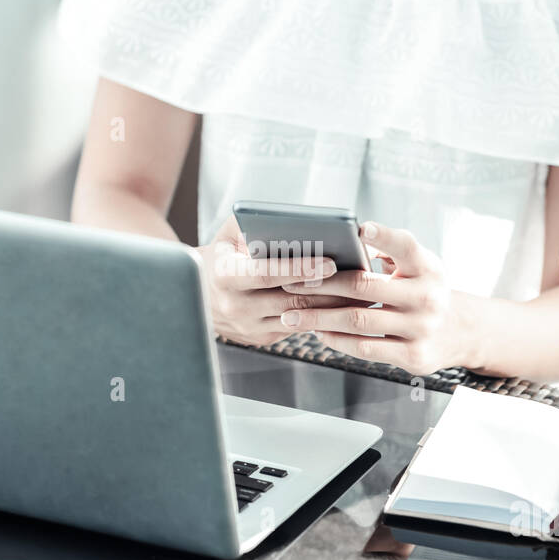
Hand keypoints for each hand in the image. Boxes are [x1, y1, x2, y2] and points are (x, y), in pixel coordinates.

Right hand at [196, 215, 362, 347]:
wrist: (199, 292)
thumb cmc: (223, 254)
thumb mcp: (229, 233)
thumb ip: (254, 222)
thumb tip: (293, 220)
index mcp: (224, 276)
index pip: (267, 274)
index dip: (300, 268)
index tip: (331, 262)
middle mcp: (234, 306)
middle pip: (290, 299)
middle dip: (328, 289)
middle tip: (359, 278)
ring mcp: (247, 328)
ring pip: (299, 318)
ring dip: (331, 306)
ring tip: (360, 292)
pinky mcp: (260, 339)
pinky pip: (296, 327)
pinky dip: (320, 316)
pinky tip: (343, 305)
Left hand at [279, 221, 464, 375]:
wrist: (460, 332)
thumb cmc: (423, 290)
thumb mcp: (418, 265)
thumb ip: (388, 251)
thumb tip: (342, 242)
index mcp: (426, 267)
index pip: (404, 245)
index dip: (383, 236)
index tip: (360, 228)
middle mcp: (427, 296)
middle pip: (363, 287)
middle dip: (321, 285)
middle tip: (289, 282)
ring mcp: (422, 328)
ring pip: (357, 321)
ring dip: (318, 317)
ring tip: (292, 314)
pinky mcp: (414, 356)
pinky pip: (365, 348)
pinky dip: (336, 340)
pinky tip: (318, 332)